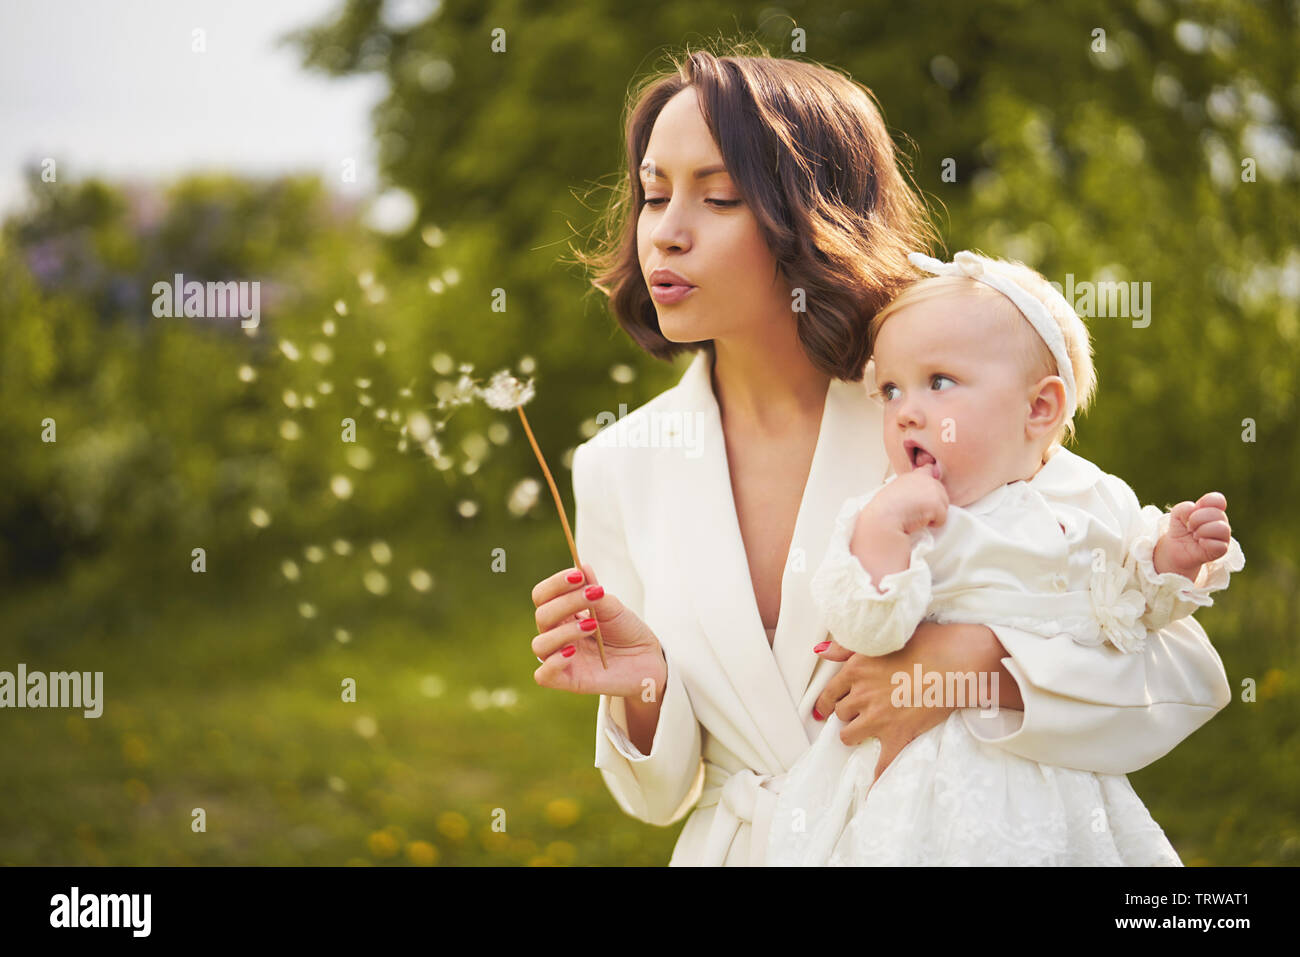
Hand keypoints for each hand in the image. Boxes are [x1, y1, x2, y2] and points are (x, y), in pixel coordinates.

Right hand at [530, 563, 666, 698]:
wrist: (649, 660)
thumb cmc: (627, 631)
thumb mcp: (614, 608)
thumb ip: (595, 592)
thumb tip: (582, 566)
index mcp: (564, 613)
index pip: (543, 596)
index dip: (555, 584)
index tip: (578, 576)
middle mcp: (557, 634)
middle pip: (542, 616)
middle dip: (566, 602)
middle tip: (595, 596)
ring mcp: (561, 658)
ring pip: (540, 644)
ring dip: (564, 631)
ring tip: (592, 626)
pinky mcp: (569, 680)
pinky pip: (543, 675)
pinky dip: (554, 662)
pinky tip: (573, 652)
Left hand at [813, 622, 1007, 779]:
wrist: (956, 662)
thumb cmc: (924, 644)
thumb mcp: (880, 640)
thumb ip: (846, 648)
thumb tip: (820, 651)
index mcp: (856, 670)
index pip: (830, 692)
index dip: (826, 702)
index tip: (824, 708)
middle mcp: (862, 695)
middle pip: (841, 713)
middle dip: (848, 713)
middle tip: (860, 711)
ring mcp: (878, 718)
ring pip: (849, 735)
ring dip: (855, 734)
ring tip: (865, 732)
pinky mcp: (898, 734)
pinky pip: (882, 763)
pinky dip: (876, 777)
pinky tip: (871, 789)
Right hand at [858, 464, 947, 537]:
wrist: (884, 518)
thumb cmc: (884, 510)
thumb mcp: (894, 492)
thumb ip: (909, 490)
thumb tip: (914, 500)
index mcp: (913, 475)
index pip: (929, 470)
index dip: (930, 483)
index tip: (926, 492)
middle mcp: (925, 479)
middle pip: (940, 492)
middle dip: (933, 504)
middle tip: (916, 511)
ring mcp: (933, 490)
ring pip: (944, 506)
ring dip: (933, 515)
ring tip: (916, 516)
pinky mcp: (938, 504)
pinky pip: (942, 519)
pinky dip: (933, 524)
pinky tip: (919, 522)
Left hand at [1153, 492, 1231, 581]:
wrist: (1176, 548)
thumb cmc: (1181, 527)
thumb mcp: (1177, 514)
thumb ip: (1184, 508)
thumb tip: (1195, 511)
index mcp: (1213, 509)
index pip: (1218, 500)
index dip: (1205, 502)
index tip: (1194, 510)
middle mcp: (1221, 521)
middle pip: (1217, 513)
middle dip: (1196, 519)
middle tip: (1189, 526)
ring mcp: (1223, 536)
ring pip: (1222, 528)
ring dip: (1202, 531)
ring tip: (1195, 535)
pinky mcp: (1221, 550)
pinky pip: (1220, 545)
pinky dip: (1206, 543)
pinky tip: (1200, 543)